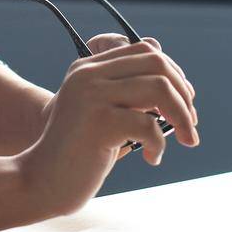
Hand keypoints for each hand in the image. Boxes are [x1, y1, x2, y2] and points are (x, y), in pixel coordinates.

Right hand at [38, 35, 197, 157]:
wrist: (43, 181)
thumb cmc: (79, 152)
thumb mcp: (103, 113)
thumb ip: (129, 93)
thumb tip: (175, 78)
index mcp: (89, 68)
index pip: (144, 50)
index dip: (173, 73)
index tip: (184, 101)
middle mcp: (88, 75)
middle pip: (157, 63)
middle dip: (183, 94)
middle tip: (189, 124)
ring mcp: (92, 95)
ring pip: (159, 88)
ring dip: (182, 116)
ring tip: (184, 139)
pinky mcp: (98, 122)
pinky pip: (149, 125)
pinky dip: (159, 144)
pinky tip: (151, 158)